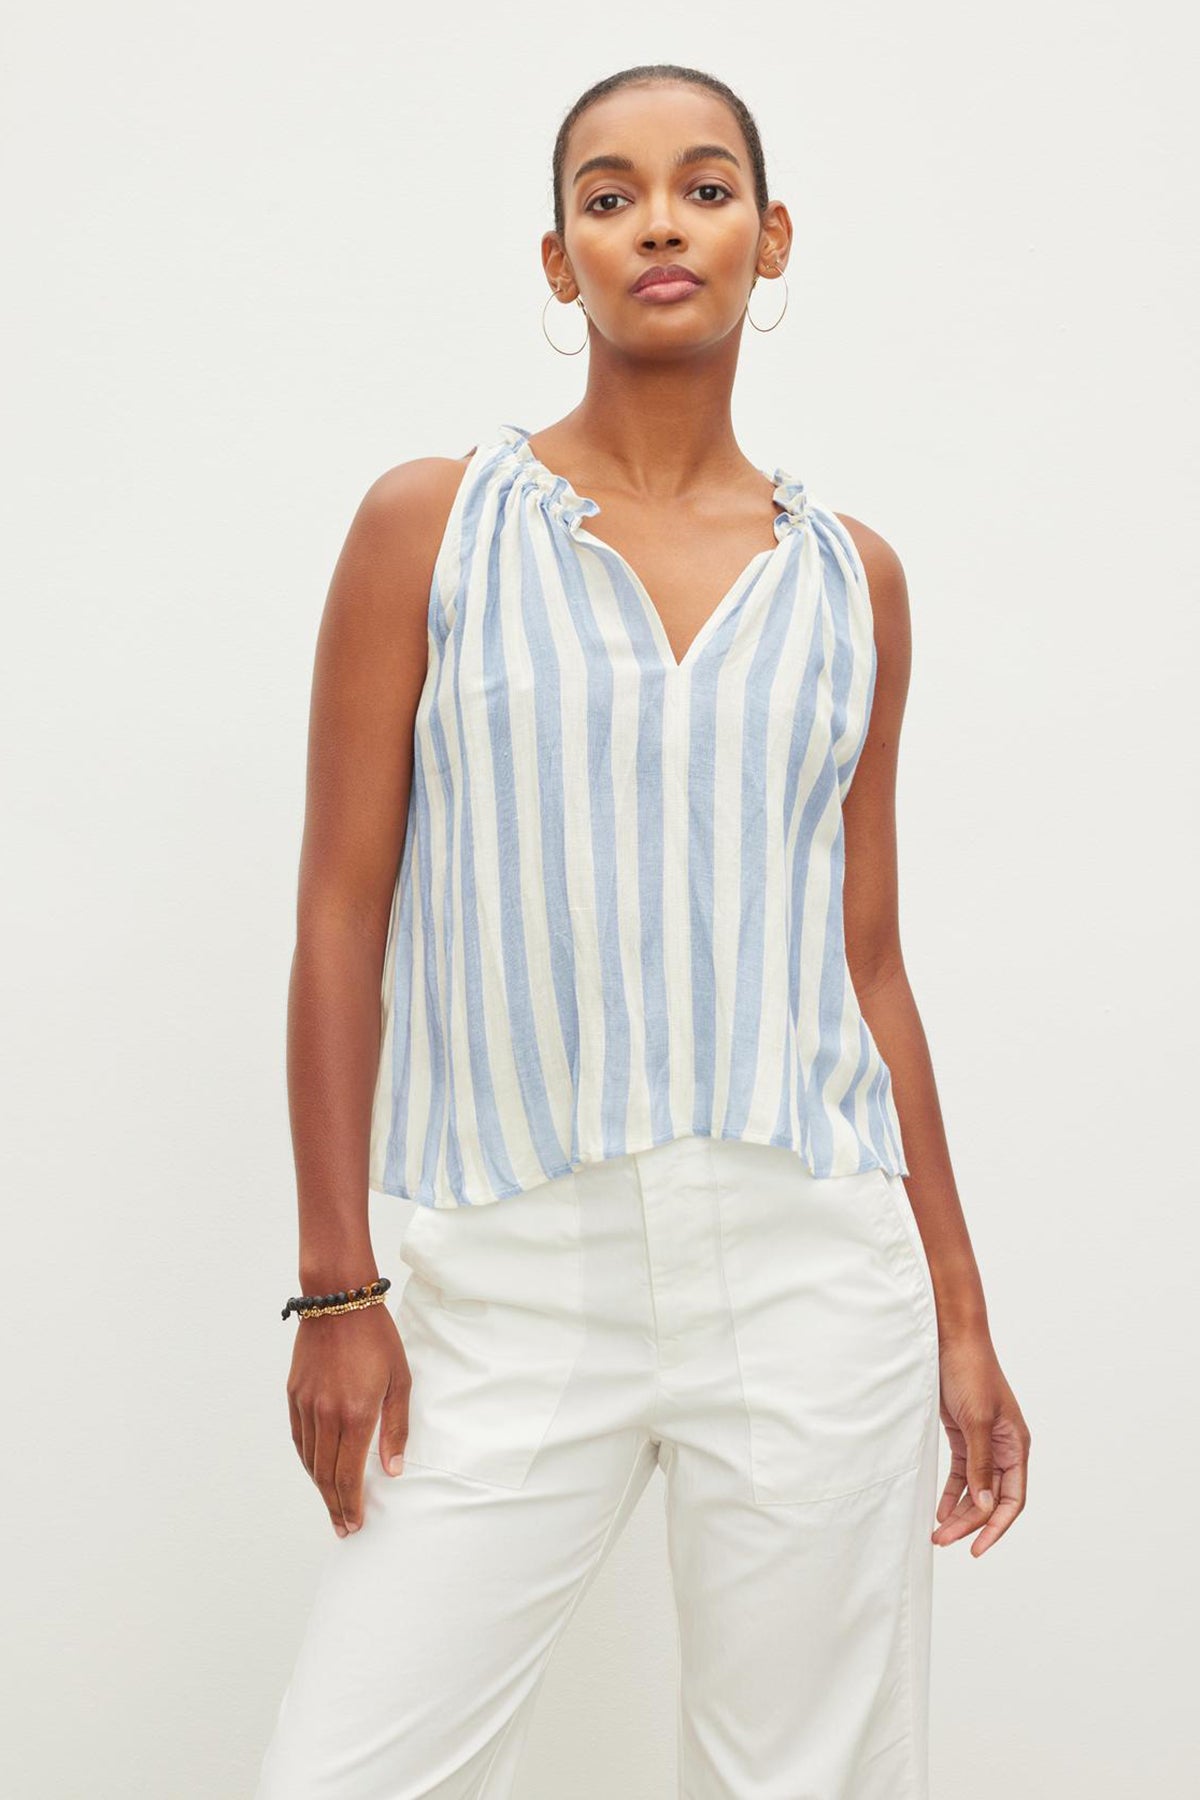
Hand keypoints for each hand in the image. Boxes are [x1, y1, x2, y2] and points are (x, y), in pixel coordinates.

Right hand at [286, 1303, 411, 1535]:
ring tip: (331, 1505)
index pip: (348, 1474)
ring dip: (320, 1487)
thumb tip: (392, 1470)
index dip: (351, 1503)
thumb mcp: (399, 1380)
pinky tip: (315, 1470)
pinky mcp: (294, 1394)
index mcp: (355, 1414)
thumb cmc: (376, 1338)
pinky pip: (299, 1438)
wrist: (338, 1301)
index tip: (354, 1524)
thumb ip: (395, 1428)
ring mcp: (306, 1405)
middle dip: (335, 1505)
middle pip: (325, 1475)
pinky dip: (307, 1460)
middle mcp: (326, 1415)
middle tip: (343, 1527)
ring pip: (310, 1460)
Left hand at [930, 1321, 1029, 1555]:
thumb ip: (981, 1465)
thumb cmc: (969, 1372)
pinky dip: (952, 1491)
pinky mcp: (964, 1434)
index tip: (976, 1548)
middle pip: (992, 1497)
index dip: (997, 1527)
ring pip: (975, 1488)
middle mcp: (1004, 1447)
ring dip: (959, 1510)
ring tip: (939, 1532)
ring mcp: (984, 1441)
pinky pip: (961, 1472)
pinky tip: (940, 1509)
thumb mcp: (977, 1420)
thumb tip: (987, 1505)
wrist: (950, 1338)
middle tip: (944, 1541)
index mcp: (1016, 1444)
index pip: (1013, 1498)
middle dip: (970, 1522)